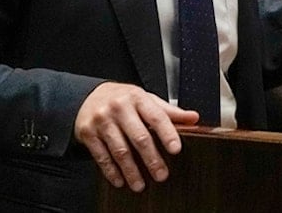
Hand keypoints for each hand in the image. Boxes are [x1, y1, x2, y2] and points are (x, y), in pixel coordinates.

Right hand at [74, 82, 198, 191]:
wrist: (88, 96)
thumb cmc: (123, 100)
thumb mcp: (146, 100)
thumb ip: (169, 111)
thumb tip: (193, 118)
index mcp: (137, 97)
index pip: (156, 116)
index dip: (167, 133)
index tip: (176, 149)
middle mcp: (119, 107)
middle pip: (139, 136)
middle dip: (151, 159)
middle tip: (161, 175)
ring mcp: (102, 120)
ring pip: (120, 149)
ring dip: (131, 171)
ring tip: (140, 184)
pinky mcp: (88, 133)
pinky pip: (101, 156)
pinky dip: (111, 171)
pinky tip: (120, 180)